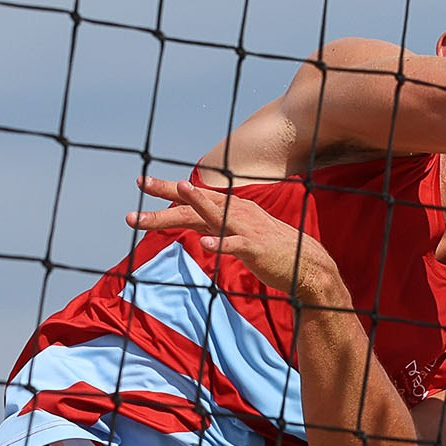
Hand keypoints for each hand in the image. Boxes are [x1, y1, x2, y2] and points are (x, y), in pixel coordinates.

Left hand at [129, 175, 346, 303]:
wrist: (304, 263)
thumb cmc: (267, 248)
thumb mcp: (235, 232)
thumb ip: (211, 224)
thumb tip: (188, 219)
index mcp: (229, 210)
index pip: (192, 198)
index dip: (167, 189)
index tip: (141, 182)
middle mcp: (236, 213)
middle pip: (196, 202)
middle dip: (168, 193)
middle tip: (141, 182)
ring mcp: (246, 229)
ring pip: (217, 213)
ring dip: (198, 202)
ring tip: (181, 190)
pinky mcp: (255, 248)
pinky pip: (235, 245)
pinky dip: (220, 243)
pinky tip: (204, 243)